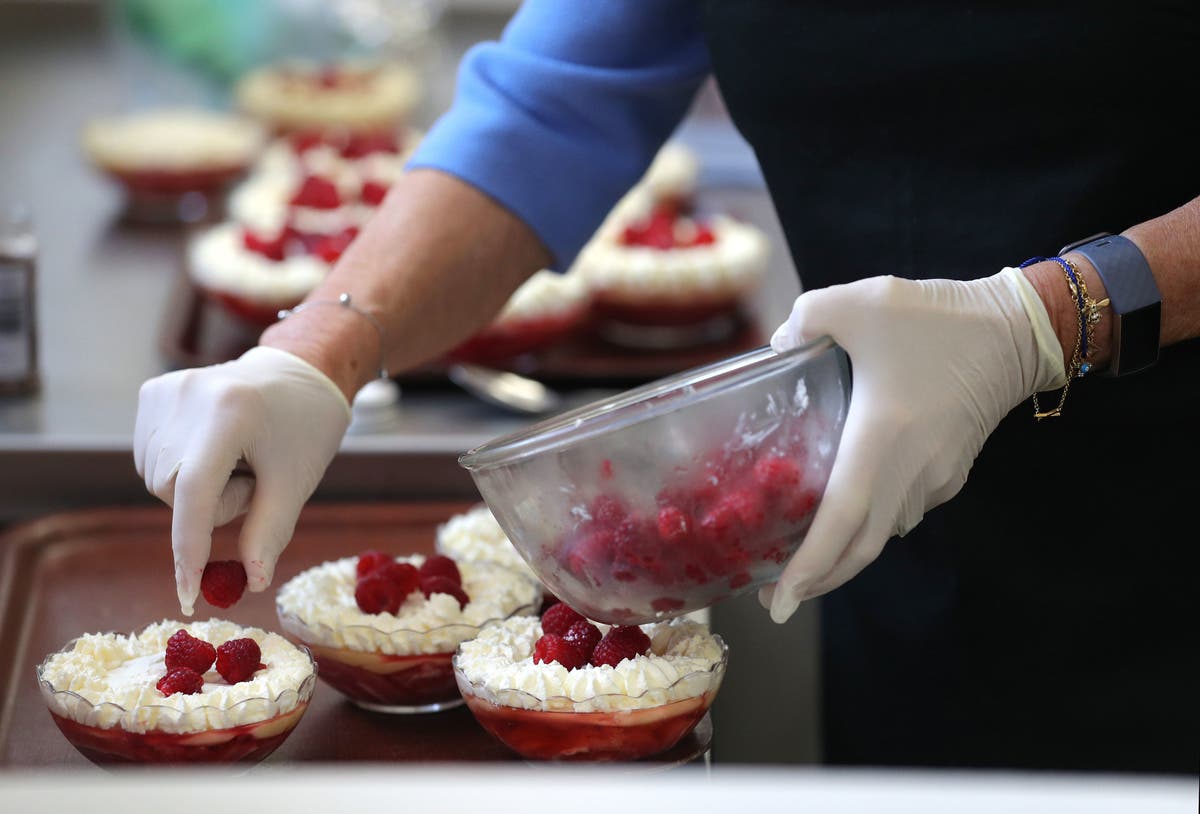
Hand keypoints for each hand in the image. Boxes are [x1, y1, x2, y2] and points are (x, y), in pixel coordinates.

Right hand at [134, 347, 350, 614]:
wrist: (299, 373)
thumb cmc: (305, 428)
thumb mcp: (297, 481)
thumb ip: (270, 532)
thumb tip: (251, 583)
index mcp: (230, 413)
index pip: (194, 494)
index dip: (189, 550)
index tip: (188, 596)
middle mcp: (186, 396)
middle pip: (175, 492)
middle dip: (214, 505)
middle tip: (254, 479)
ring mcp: (163, 392)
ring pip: (159, 481)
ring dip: (198, 488)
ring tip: (238, 456)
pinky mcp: (150, 394)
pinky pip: (152, 460)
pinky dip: (183, 469)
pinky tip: (214, 446)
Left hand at [760, 269, 1065, 622]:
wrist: (1018, 330)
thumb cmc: (938, 318)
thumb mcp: (860, 300)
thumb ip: (805, 319)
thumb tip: (776, 345)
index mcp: (881, 438)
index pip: (842, 521)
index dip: (810, 565)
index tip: (783, 600)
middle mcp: (910, 472)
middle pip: (861, 548)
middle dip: (818, 580)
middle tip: (778, 599)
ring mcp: (935, 479)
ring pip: (883, 533)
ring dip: (844, 555)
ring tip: (802, 560)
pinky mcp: (950, 474)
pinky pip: (902, 511)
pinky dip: (869, 526)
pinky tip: (844, 517)